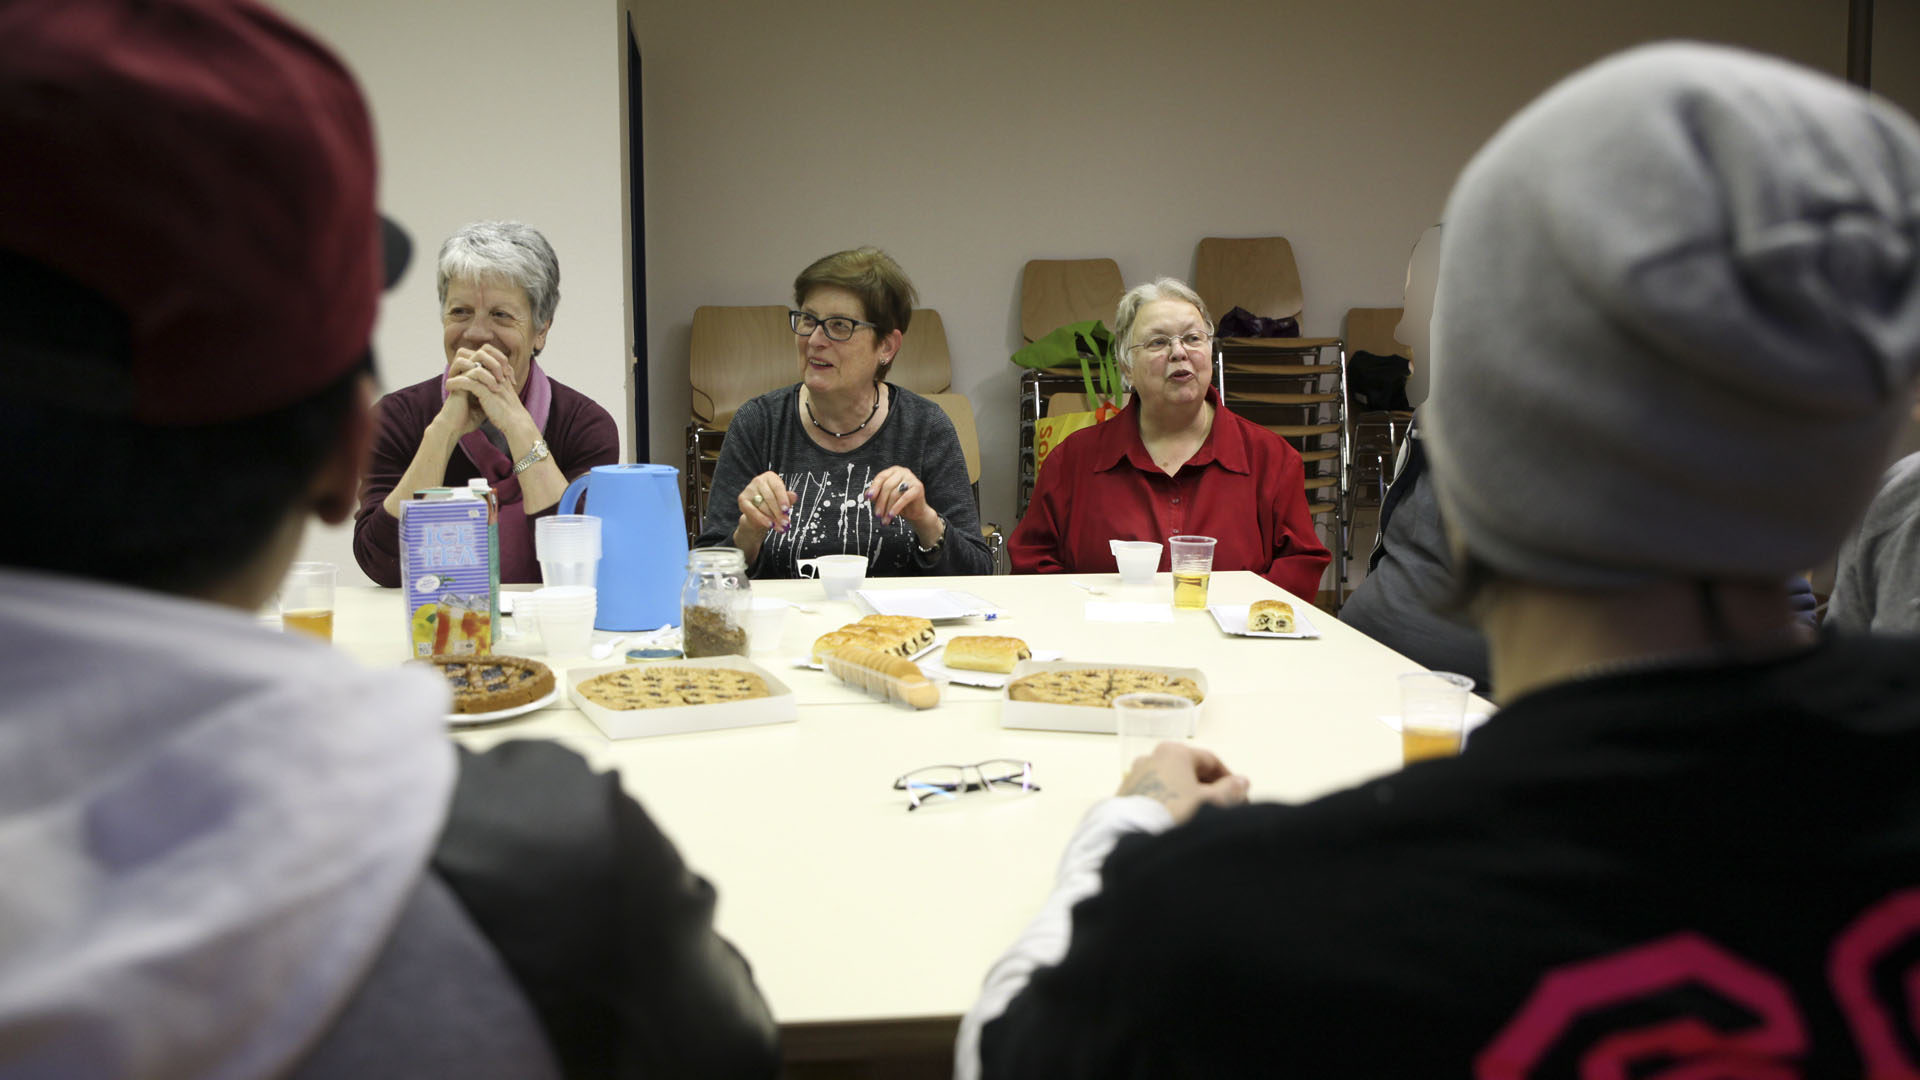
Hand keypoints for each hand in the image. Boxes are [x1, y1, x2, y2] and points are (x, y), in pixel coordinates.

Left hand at [444, 344, 533, 438]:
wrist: (517, 424)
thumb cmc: (510, 415)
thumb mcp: (503, 397)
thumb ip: (496, 389)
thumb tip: (484, 388)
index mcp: (503, 376)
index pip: (490, 358)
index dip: (475, 360)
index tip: (464, 370)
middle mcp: (498, 375)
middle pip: (481, 357)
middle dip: (466, 361)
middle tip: (455, 371)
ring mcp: (492, 382)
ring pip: (473, 369)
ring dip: (458, 372)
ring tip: (449, 380)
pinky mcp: (486, 392)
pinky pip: (468, 382)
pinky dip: (456, 383)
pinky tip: (448, 386)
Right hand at [735, 472, 795, 535]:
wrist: (758, 514)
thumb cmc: (773, 504)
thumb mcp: (782, 500)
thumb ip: (788, 498)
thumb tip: (794, 496)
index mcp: (770, 477)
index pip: (778, 488)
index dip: (783, 500)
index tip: (787, 511)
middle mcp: (758, 480)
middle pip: (770, 498)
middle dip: (779, 513)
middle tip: (786, 523)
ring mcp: (749, 489)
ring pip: (763, 506)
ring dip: (773, 518)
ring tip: (781, 527)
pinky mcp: (742, 498)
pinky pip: (753, 511)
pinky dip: (762, 519)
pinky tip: (770, 525)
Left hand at [864, 466, 934, 531]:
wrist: (914, 511)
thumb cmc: (898, 503)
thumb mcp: (884, 498)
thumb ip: (876, 494)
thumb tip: (867, 495)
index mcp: (893, 471)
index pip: (881, 477)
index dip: (874, 488)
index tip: (868, 498)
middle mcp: (903, 471)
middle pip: (887, 486)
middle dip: (881, 502)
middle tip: (877, 515)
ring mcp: (911, 478)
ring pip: (895, 493)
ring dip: (888, 508)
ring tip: (884, 519)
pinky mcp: (918, 487)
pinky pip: (904, 498)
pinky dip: (896, 508)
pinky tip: (891, 515)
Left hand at [1117, 743, 1249, 824]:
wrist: (1134, 838)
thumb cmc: (1175, 814)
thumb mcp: (1210, 802)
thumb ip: (1230, 790)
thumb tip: (1242, 781)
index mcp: (1174, 752)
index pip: (1211, 761)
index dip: (1230, 780)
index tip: (1241, 798)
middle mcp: (1151, 757)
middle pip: (1189, 771)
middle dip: (1209, 789)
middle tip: (1224, 809)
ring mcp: (1135, 775)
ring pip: (1172, 783)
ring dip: (1190, 797)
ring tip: (1202, 818)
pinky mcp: (1124, 795)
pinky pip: (1155, 795)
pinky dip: (1170, 803)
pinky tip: (1178, 822)